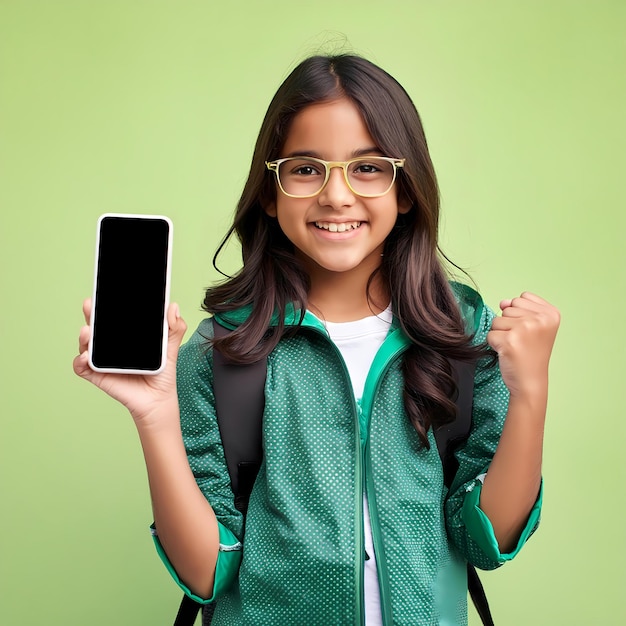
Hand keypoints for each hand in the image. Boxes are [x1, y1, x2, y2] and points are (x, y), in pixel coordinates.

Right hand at [73, 298, 186, 425]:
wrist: (158, 398)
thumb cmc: (161, 372)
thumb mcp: (170, 347)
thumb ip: (174, 328)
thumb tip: (173, 307)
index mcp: (125, 334)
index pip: (113, 315)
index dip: (107, 302)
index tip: (106, 291)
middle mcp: (110, 344)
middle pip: (96, 325)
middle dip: (91, 313)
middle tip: (90, 304)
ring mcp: (102, 359)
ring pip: (85, 343)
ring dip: (83, 336)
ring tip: (87, 332)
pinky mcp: (97, 375)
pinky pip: (81, 367)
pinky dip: (79, 361)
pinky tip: (85, 357)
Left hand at [487, 292, 559, 399]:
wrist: (530, 382)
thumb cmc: (531, 354)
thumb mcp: (534, 327)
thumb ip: (520, 308)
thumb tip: (503, 302)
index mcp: (551, 313)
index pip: (520, 299)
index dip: (519, 316)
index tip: (530, 332)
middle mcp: (541, 319)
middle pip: (508, 308)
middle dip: (509, 324)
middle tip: (522, 341)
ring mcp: (525, 328)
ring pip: (497, 320)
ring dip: (501, 334)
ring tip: (515, 346)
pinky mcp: (510, 340)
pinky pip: (490, 334)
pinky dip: (494, 344)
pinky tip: (508, 353)